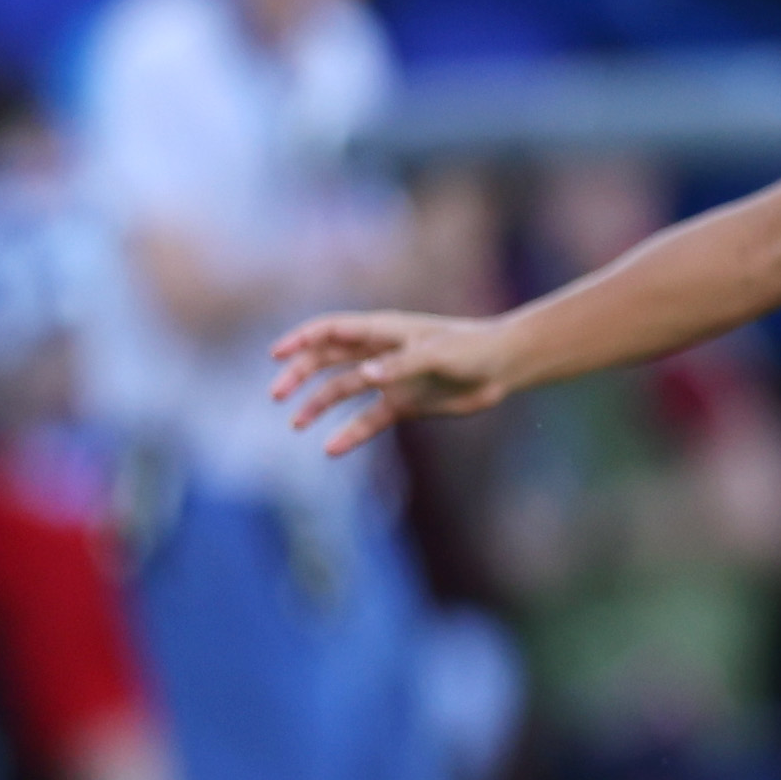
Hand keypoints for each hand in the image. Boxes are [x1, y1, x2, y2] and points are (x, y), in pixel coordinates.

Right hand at [270, 309, 515, 452]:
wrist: (504, 366)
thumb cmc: (474, 348)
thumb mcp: (439, 354)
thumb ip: (401, 364)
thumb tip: (366, 376)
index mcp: (383, 331)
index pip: (331, 330)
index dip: (301, 339)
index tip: (276, 355)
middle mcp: (380, 354)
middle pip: (327, 360)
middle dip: (299, 374)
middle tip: (277, 395)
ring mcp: (389, 379)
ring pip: (342, 390)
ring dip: (318, 404)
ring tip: (297, 424)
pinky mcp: (403, 404)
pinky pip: (369, 420)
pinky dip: (350, 433)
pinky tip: (331, 449)